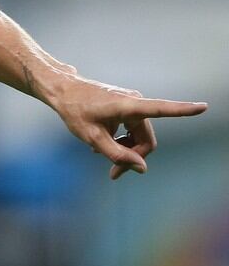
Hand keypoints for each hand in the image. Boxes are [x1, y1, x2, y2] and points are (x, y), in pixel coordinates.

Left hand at [45, 73, 207, 179]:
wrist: (62, 91)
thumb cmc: (74, 111)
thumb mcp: (92, 137)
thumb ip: (116, 154)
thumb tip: (142, 168)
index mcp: (129, 106)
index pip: (162, 109)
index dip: (184, 110)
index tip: (203, 107)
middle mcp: (135, 103)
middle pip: (146, 140)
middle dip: (133, 158)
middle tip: (113, 174)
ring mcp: (132, 104)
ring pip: (139, 137)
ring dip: (126, 150)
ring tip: (102, 157)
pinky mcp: (127, 107)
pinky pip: (133, 130)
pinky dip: (122, 141)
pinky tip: (101, 146)